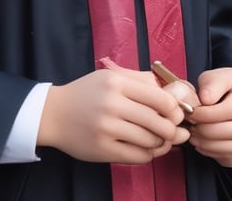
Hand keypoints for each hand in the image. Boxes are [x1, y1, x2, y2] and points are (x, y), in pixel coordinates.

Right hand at [37, 64, 189, 162]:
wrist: (54, 114)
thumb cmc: (87, 92)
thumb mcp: (111, 76)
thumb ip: (140, 79)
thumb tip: (170, 90)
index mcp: (117, 83)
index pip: (159, 97)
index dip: (174, 108)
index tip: (177, 113)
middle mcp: (112, 105)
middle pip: (156, 121)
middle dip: (172, 129)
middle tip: (176, 131)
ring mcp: (106, 129)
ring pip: (148, 140)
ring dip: (161, 143)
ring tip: (163, 141)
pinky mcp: (102, 150)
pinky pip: (136, 156)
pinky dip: (148, 155)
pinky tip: (148, 150)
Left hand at [185, 67, 231, 167]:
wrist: (221, 96)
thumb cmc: (216, 87)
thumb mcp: (210, 78)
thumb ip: (209, 86)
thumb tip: (205, 99)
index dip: (208, 114)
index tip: (191, 112)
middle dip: (208, 131)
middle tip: (191, 127)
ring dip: (210, 145)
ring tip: (194, 136)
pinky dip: (214, 154)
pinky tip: (202, 143)